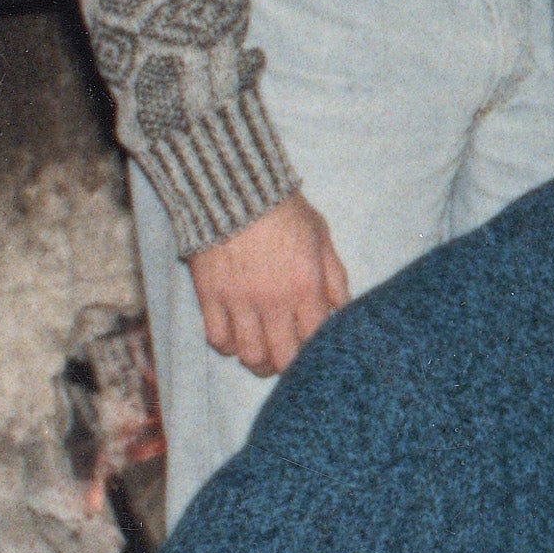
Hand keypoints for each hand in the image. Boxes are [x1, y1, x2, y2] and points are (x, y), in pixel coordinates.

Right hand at [189, 194, 350, 375]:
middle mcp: (274, 301)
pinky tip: (236, 334)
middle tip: (288, 355)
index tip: (315, 345)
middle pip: (283, 358)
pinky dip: (228, 343)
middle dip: (289, 363)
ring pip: (249, 355)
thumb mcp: (321, 236)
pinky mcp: (210, 297)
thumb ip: (335, 276)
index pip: (316, 339)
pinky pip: (217, 338)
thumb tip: (343, 308)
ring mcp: (239, 302)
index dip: (317, 348)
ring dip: (258, 360)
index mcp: (305, 287)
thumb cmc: (283, 210)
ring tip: (262, 352)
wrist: (232, 189)